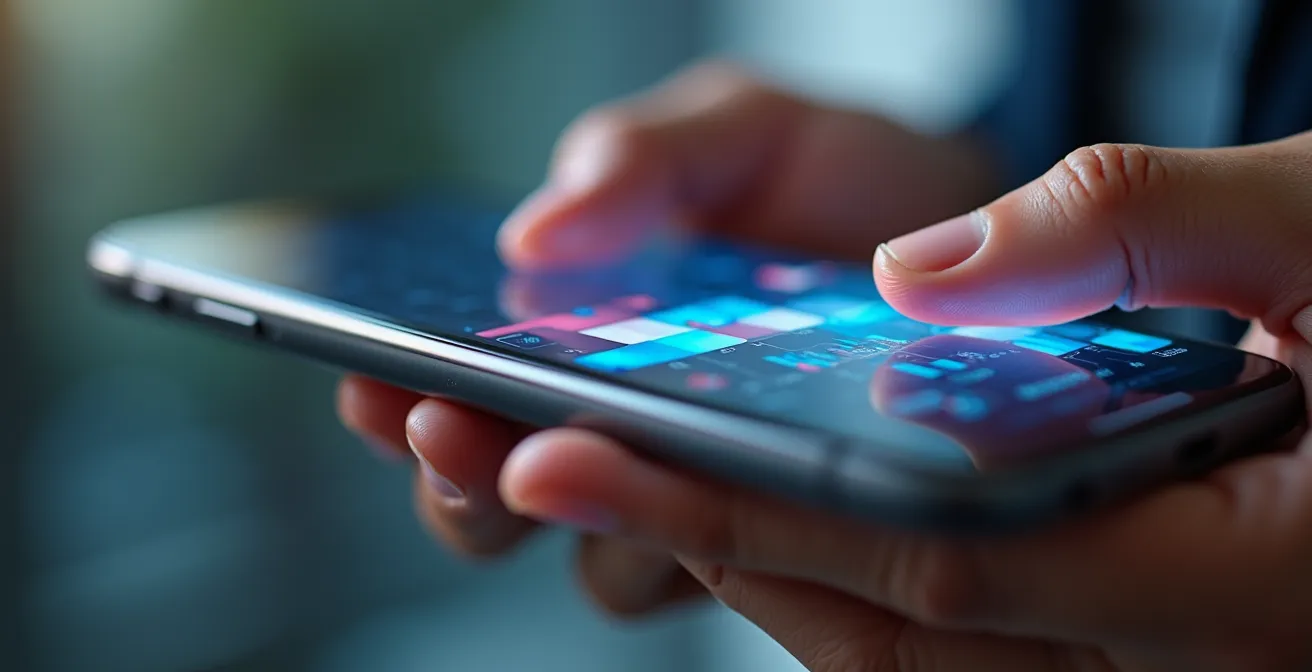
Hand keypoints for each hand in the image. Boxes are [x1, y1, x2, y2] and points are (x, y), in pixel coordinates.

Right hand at [337, 61, 997, 617]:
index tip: (380, 386)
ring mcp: (714, 503)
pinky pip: (746, 573)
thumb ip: (640, 159)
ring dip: (595, 517)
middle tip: (455, 429)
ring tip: (610, 450)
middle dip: (464, 481)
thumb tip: (536, 234)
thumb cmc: (841, 177)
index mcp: (583, 352)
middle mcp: (630, 443)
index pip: (465, 405)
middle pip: (503, 511)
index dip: (405, 405)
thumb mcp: (738, 134)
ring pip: (611, 566)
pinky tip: (751, 473)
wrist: (984, 229)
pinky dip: (728, 534)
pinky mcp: (807, 542)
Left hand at [521, 138, 1311, 669]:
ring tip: (579, 455)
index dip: (732, 511)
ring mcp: (1118, 641)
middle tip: (506, 449)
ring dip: (720, 546)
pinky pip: (923, 611)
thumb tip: (930, 268)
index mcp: (1230, 577)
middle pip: (867, 615)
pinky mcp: (1096, 609)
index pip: (926, 556)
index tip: (559, 449)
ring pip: (879, 630)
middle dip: (675, 533)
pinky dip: (807, 549)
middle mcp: (1156, 647)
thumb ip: (1146, 230)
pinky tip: (723, 478)